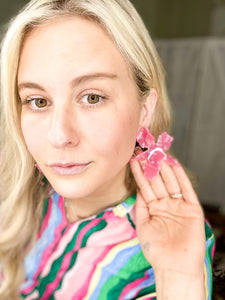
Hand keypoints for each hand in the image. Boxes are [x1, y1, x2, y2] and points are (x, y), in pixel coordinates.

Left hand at [130, 159, 205, 275]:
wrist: (174, 266)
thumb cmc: (155, 249)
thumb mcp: (142, 225)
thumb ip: (141, 206)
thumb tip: (138, 188)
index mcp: (153, 208)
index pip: (145, 186)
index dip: (140, 172)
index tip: (133, 158)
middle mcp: (166, 204)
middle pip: (157, 181)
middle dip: (150, 166)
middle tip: (144, 149)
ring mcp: (179, 205)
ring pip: (170, 182)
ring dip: (164, 167)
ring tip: (156, 152)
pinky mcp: (192, 208)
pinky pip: (186, 189)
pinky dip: (180, 176)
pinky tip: (174, 164)